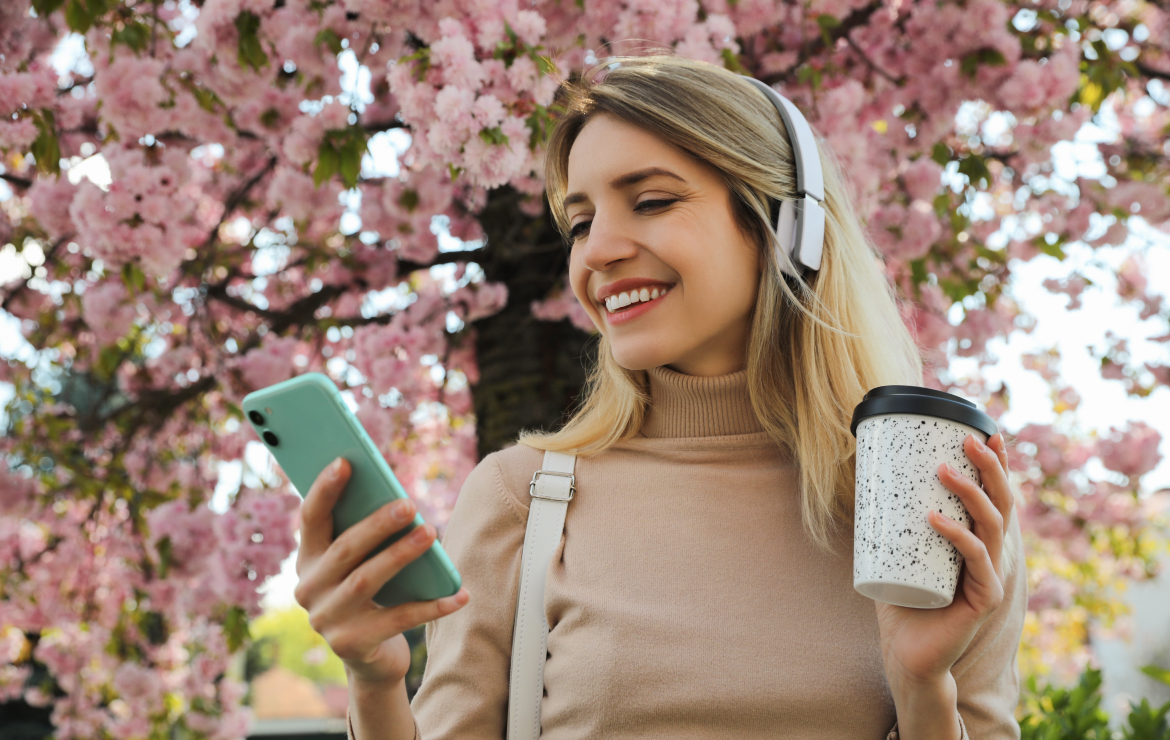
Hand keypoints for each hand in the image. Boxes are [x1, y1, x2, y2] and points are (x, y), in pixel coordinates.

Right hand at [293, 457, 469, 686]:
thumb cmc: (371, 596)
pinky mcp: (352, 645)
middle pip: (345, 548)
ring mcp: (327, 620)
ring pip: (367, 579)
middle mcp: (309, 590)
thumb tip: (400, 502)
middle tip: (409, 503)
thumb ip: (366, 537)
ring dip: (401, 554)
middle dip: (377, 524)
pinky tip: (460, 593)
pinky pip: (399, 619)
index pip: (310, 519)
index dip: (324, 490)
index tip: (345, 461)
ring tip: (431, 532)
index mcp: (307, 561)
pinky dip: (432, 605)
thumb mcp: (360, 565)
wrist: (369, 658)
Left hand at [874, 432, 1013, 689]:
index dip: (996, 464)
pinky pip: (976, 561)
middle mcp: (992, 554)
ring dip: (971, 493)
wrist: (907, 652)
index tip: (985, 430)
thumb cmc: (902, 599)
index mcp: (979, 540)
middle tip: (968, 439)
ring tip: (944, 469)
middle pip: (1002, 503)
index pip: (995, 495)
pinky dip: (957, 536)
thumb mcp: (897, 551)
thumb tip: (864, 476)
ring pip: (992, 526)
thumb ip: (889, 520)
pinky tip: (936, 520)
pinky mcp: (985, 599)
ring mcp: (992, 577)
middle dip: (990, 468)